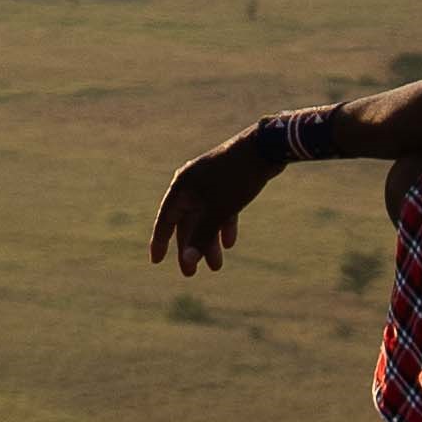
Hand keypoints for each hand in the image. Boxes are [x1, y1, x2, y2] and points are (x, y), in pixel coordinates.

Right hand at [145, 127, 278, 276]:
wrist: (264, 149)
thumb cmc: (236, 179)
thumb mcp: (218, 211)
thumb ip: (201, 237)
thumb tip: (187, 262)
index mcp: (182, 187)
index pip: (165, 219)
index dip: (160, 241)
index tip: (156, 261)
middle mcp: (192, 185)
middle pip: (186, 222)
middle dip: (190, 248)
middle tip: (191, 273)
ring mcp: (209, 183)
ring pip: (205, 218)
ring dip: (209, 241)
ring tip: (217, 266)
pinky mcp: (226, 183)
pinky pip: (219, 209)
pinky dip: (223, 225)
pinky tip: (230, 242)